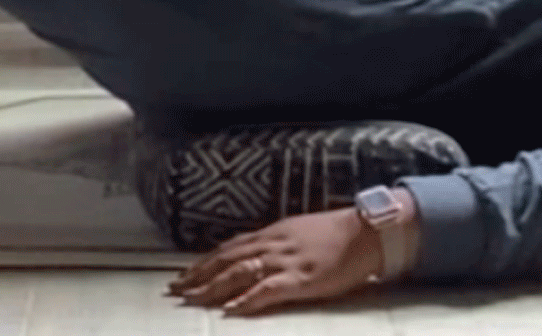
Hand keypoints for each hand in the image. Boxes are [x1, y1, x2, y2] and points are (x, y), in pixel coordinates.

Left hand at [168, 208, 383, 316]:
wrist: (366, 231)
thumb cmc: (336, 233)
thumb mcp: (299, 232)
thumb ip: (276, 243)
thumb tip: (254, 254)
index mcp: (272, 234)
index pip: (228, 248)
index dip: (204, 262)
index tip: (183, 274)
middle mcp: (273, 244)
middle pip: (226, 260)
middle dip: (198, 275)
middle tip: (175, 290)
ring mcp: (286, 261)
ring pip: (240, 272)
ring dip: (212, 287)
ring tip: (191, 300)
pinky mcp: (302, 278)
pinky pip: (269, 289)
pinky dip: (248, 299)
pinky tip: (232, 309)